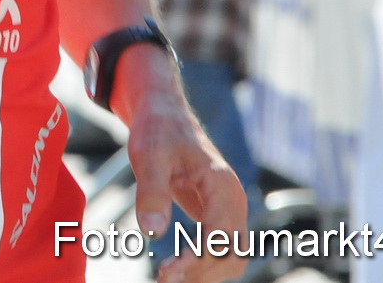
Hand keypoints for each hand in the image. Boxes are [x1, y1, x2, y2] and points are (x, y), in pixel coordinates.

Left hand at [118, 54, 247, 282]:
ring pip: (232, 257)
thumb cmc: (158, 133)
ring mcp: (230, 209)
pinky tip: (176, 268)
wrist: (165, 117)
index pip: (220, 236)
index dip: (197, 261)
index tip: (167, 273)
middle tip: (162, 278)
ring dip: (205, 273)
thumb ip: (151, 193)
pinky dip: (205, 265)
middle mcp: (234, 200)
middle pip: (232, 254)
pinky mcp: (220, 215)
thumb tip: (152, 233)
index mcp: (222, 185)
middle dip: (201, 272)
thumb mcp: (148, 157)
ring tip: (167, 277)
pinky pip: (222, 250)